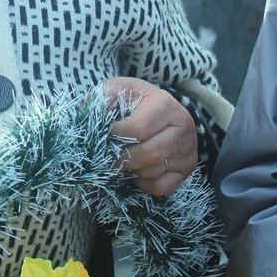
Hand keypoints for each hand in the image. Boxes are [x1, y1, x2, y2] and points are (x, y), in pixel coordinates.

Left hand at [104, 76, 196, 195]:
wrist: (164, 110)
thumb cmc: (136, 100)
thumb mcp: (120, 89)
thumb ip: (104, 98)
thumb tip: (89, 119)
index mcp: (165, 104)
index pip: (138, 129)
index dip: (115, 136)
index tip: (103, 136)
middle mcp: (183, 127)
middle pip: (148, 154)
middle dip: (121, 158)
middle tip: (107, 156)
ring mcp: (188, 150)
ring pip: (153, 171)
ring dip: (131, 169)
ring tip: (122, 158)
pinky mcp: (187, 169)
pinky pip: (161, 187)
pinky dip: (144, 183)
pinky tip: (137, 170)